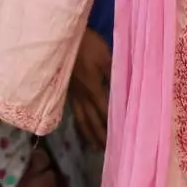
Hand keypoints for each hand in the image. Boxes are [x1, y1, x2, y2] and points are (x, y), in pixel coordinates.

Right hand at [69, 28, 110, 149]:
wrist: (61, 36)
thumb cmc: (85, 44)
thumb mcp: (105, 55)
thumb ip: (114, 73)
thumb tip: (125, 89)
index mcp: (93, 88)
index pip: (105, 111)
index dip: (113, 124)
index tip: (121, 137)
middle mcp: (82, 95)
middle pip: (91, 120)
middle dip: (100, 135)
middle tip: (107, 150)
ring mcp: (72, 93)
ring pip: (80, 118)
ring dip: (88, 133)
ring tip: (94, 146)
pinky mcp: (66, 89)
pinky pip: (73, 111)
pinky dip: (78, 123)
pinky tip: (81, 127)